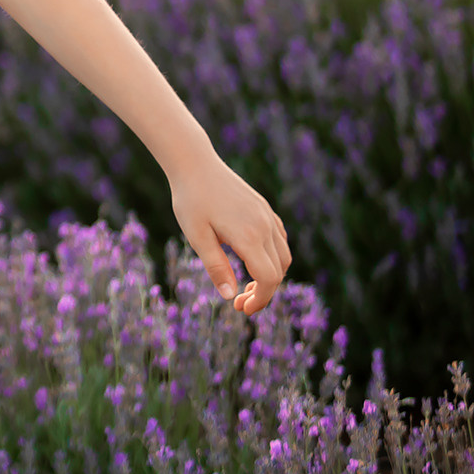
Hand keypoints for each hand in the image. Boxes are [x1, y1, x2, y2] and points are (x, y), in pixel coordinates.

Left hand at [168, 154, 291, 315]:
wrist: (195, 163)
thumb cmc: (191, 200)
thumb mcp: (197, 236)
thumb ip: (216, 267)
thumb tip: (230, 297)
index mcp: (249, 236)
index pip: (269, 279)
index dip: (260, 300)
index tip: (242, 309)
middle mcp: (265, 226)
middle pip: (278, 271)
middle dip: (263, 292)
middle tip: (238, 301)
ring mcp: (267, 216)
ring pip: (283, 257)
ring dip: (270, 275)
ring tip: (245, 283)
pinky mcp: (265, 209)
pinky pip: (279, 240)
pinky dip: (273, 257)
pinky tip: (252, 259)